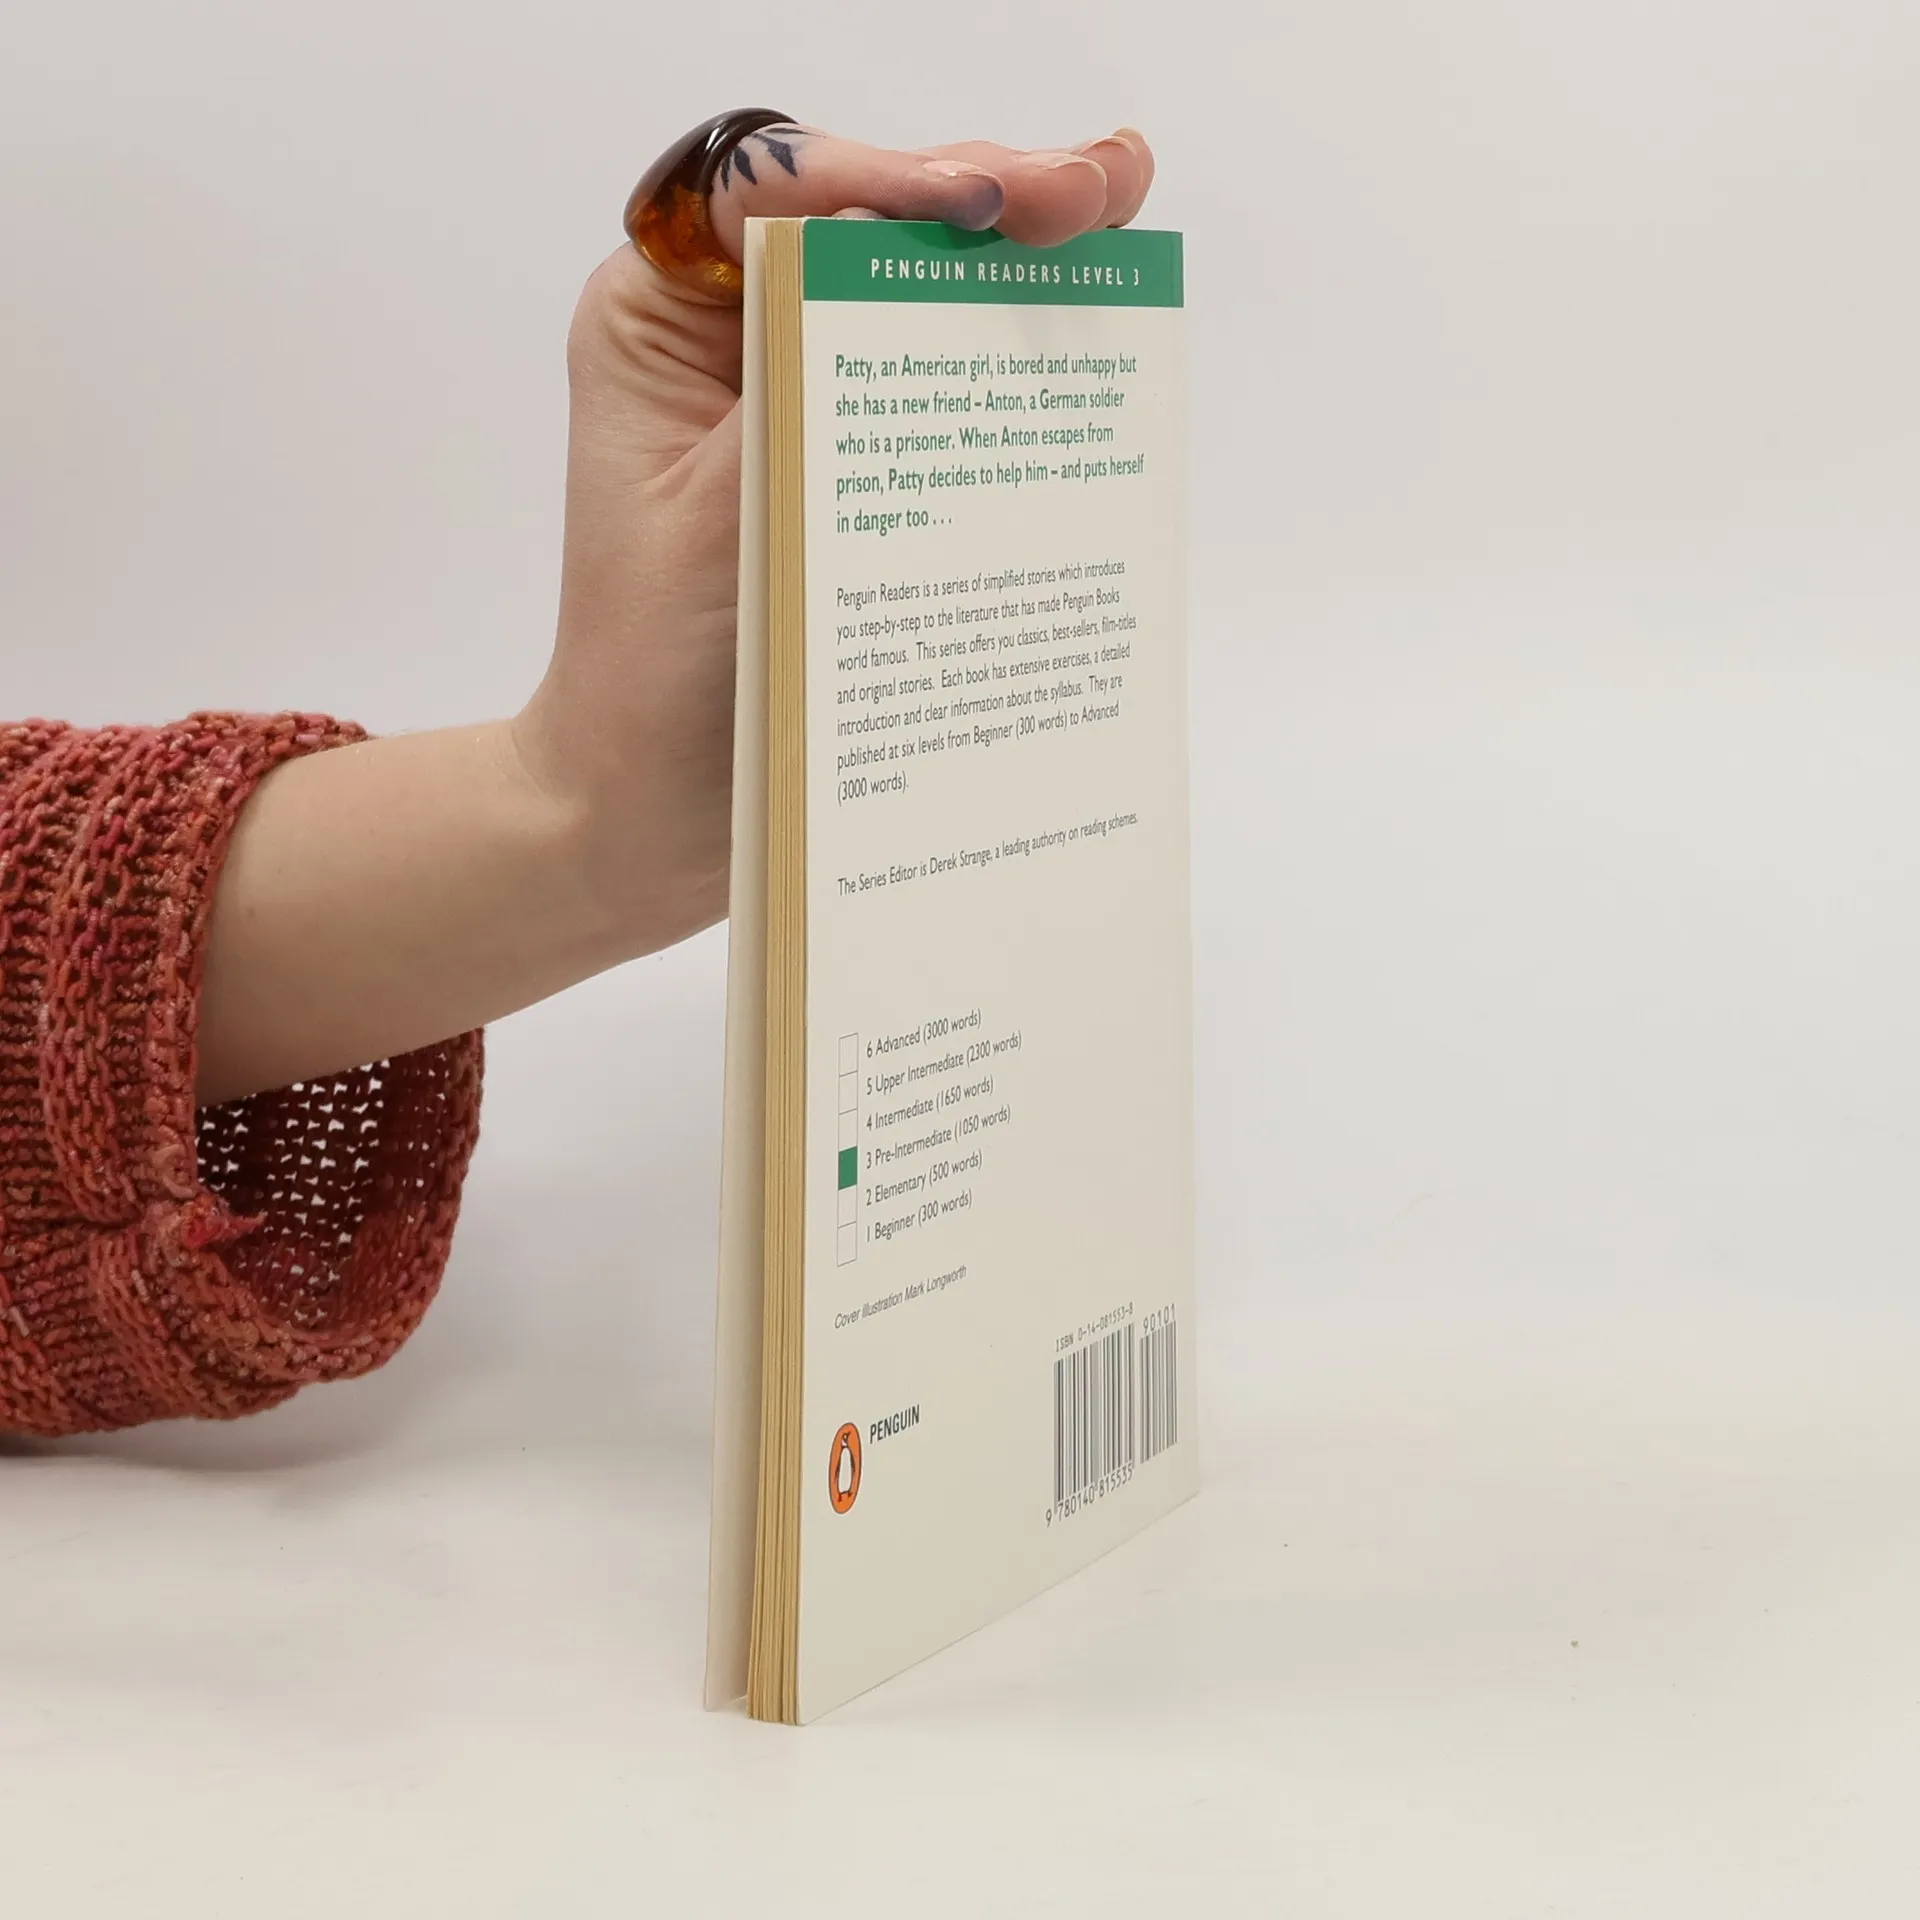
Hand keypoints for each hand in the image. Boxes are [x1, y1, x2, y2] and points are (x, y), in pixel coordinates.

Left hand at [196, 123, 1153, 1103]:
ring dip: (1019, 263)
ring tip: (1115, 218)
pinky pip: (946, 399)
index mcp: (669, 315)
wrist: (651, 810)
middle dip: (989, 194)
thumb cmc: (652, 676)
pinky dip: (1017, 369)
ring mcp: (807, 404)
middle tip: (1103, 187)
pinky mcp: (862, 475)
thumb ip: (806, 390)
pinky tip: (1093, 338)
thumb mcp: (719, 518)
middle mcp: (739, 338)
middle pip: (871, 226)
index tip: (995, 201)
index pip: (785, 193)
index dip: (898, 177)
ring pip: (920, 299)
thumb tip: (921, 269)